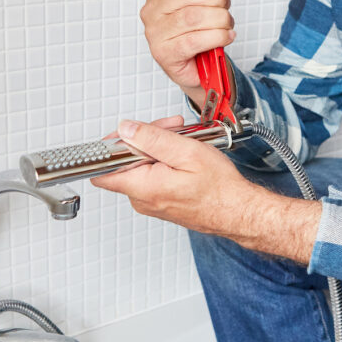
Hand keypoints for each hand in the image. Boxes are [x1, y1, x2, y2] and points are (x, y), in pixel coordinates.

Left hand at [90, 118, 320, 262]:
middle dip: (145, 139)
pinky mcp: (161, 202)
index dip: (111, 146)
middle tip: (170, 129)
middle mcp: (142, 199)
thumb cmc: (220, 189)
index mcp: (143, 187)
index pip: (102, 170)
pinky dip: (165, 161)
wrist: (239, 212)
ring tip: (183, 141)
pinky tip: (183, 155)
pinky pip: (152, 176)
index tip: (128, 132)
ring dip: (158, 148)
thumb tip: (125, 129)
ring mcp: (151, 202)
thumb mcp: (186, 152)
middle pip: (126, 161)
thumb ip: (151, 139)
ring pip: (141, 166)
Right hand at [140, 0, 234, 107]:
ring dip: (220, 19)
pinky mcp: (165, 55)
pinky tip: (225, 37)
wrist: (198, 67)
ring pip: (194, 16)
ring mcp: (155, 34)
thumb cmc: (197, 29)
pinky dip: (217, 37)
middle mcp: (151, 10)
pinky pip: (195, 40)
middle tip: (226, 5)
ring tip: (227, 24)